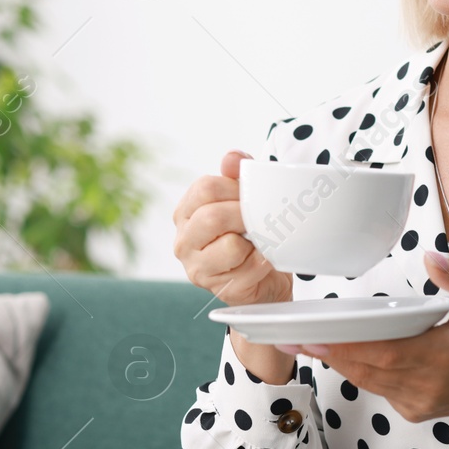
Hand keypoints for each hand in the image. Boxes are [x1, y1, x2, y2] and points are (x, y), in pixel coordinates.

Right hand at [173, 150, 294, 382]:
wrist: (265, 279)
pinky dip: (263, 262)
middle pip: (212, 217)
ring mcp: (197, 268)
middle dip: (244, 215)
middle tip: (261, 218)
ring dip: (254, 241)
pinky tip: (264, 261)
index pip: (204, 188)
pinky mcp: (218, 289)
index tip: (251, 195)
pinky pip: (247, 270)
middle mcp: (184, 241)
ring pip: (230, 246)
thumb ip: (236, 175)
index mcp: (186, 212)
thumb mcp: (243, 200)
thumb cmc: (251, 235)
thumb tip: (232, 158)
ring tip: (260, 241)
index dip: (234, 188)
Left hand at [279, 250, 448, 440]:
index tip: (319, 334)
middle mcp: (425, 383)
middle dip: (329, 352)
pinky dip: (359, 370)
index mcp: (442, 355)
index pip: (385, 352)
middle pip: (366, 369)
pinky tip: (340, 353)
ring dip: (337, 361)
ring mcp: (416, 401)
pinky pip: (377, 388)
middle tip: (295, 335)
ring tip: (305, 342)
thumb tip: (431, 258)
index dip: (349, 346)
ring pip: (366, 381)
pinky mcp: (411, 410)